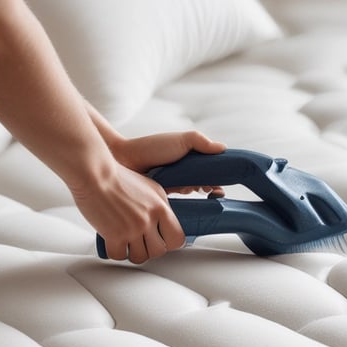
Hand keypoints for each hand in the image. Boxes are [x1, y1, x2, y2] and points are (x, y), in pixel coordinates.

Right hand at [73, 163, 185, 263]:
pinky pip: (119, 256)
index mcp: (161, 207)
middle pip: (158, 252)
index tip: (162, 241)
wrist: (94, 174)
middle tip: (140, 242)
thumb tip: (166, 223)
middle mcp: (148, 219)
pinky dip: (115, 252)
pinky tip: (113, 242)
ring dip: (132, 253)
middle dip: (148, 249)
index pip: (177, 238)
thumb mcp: (149, 188)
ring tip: (126, 243)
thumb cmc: (117, 178)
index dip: (169, 243)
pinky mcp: (114, 236)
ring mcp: (132, 229)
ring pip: (139, 258)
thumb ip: (160, 206)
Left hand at [112, 130, 226, 195]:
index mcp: (189, 162)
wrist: (124, 159)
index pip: (210, 174)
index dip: (217, 181)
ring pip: (191, 196)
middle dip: (208, 188)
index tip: (219, 187)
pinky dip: (182, 205)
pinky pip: (177, 206)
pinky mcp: (163, 200)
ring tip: (190, 189)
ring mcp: (172, 188)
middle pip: (203, 186)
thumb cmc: (151, 147)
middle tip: (208, 189)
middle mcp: (183, 176)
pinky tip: (182, 203)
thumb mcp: (181, 140)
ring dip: (195, 195)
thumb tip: (222, 148)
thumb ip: (201, 141)